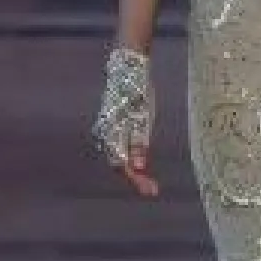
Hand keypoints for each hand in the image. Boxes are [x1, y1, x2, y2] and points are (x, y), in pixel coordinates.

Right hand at [93, 45, 159, 197]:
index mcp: (112, 134)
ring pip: (119, 158)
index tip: (150, 191)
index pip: (122, 166)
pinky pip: (120, 149)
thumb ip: (139, 143)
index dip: (135, 181)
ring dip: (134, 172)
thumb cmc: (137, 92)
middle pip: (120, 165)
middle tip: (153, 189)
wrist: (128, 69)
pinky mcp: (113, 127)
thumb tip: (138, 167)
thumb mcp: (143, 118)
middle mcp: (107, 135)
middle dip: (136, 179)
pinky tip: (142, 165)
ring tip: (149, 183)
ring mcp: (108, 130)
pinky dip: (131, 159)